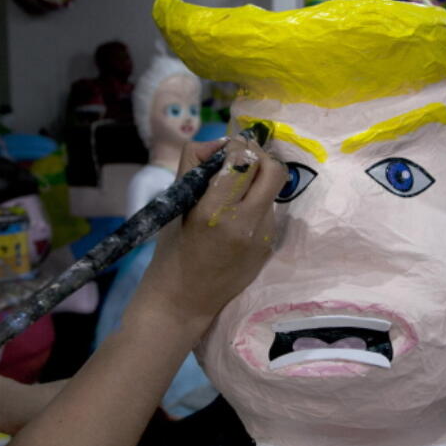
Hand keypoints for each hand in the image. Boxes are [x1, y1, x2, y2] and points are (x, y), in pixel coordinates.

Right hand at [138, 136, 285, 331]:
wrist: (184, 302)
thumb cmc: (172, 251)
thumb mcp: (176, 204)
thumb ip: (196, 166)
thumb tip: (221, 143)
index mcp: (215, 211)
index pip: (244, 160)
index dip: (237, 148)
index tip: (226, 152)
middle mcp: (245, 223)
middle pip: (273, 170)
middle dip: (259, 158)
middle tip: (241, 163)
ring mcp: (262, 237)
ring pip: (273, 189)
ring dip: (258, 182)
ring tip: (236, 193)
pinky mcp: (269, 247)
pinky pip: (270, 211)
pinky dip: (258, 204)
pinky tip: (238, 218)